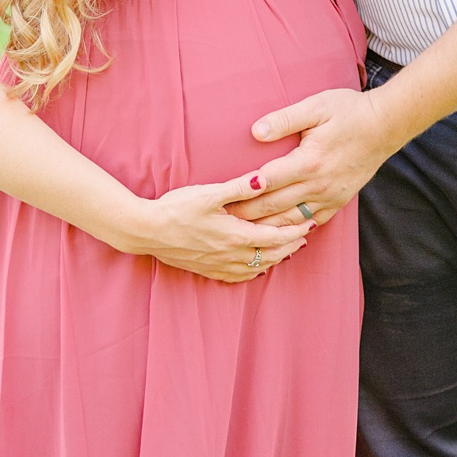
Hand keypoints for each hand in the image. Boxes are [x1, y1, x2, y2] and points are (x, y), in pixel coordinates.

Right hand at [124, 176, 312, 282]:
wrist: (144, 230)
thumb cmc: (176, 208)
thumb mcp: (209, 193)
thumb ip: (239, 187)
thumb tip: (265, 178)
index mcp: (235, 235)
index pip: (276, 237)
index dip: (296, 230)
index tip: (311, 222)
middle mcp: (230, 255)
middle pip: (271, 255)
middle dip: (291, 245)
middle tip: (306, 235)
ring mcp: (217, 265)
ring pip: (256, 268)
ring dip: (275, 259)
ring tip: (288, 249)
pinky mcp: (205, 269)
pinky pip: (236, 277)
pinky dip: (253, 272)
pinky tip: (256, 268)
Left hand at [226, 87, 395, 227]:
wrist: (386, 125)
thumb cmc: (349, 111)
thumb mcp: (317, 106)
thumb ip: (284, 119)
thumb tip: (254, 132)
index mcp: (308, 161)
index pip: (264, 183)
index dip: (239, 192)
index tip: (218, 199)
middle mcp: (318, 184)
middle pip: (271, 207)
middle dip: (243, 215)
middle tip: (218, 221)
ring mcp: (329, 196)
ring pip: (289, 221)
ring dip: (263, 228)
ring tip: (239, 232)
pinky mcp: (338, 202)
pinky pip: (310, 223)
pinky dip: (290, 231)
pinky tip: (275, 235)